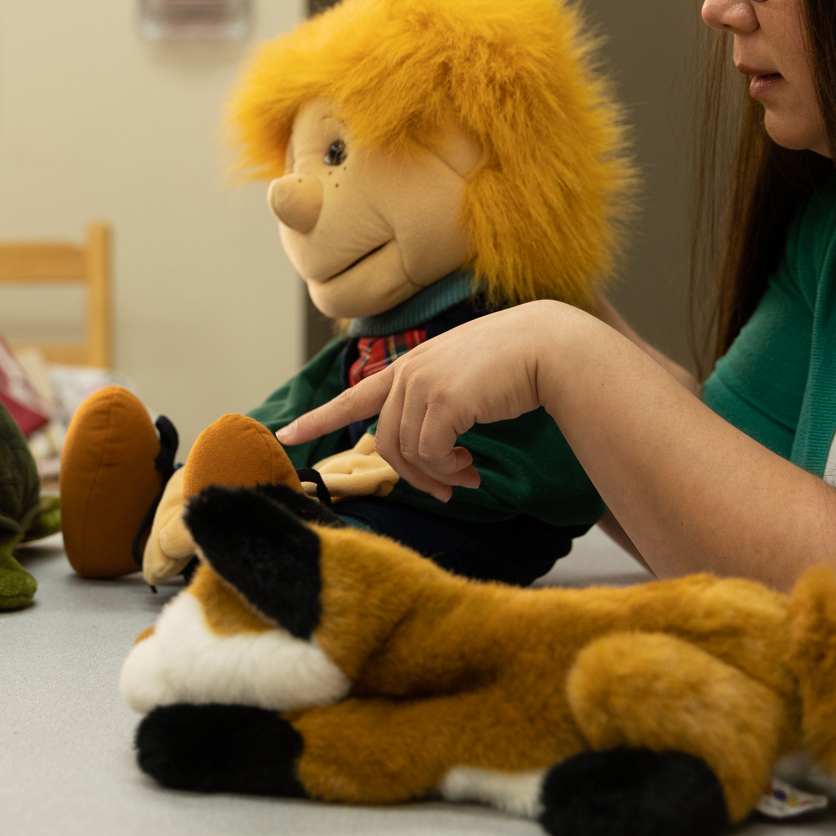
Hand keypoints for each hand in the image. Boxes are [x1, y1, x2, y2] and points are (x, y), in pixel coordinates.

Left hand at [277, 303, 566, 499]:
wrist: (549, 346)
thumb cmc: (515, 364)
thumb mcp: (463, 376)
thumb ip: (437, 399)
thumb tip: (431, 449)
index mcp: (410, 365)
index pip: (355, 396)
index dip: (320, 418)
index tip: (286, 433)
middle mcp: (409, 372)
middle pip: (385, 441)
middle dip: (413, 475)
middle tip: (445, 490)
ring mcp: (422, 384)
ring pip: (406, 452)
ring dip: (437, 476)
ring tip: (466, 477)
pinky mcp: (442, 401)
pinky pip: (430, 453)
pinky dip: (448, 470)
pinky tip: (471, 467)